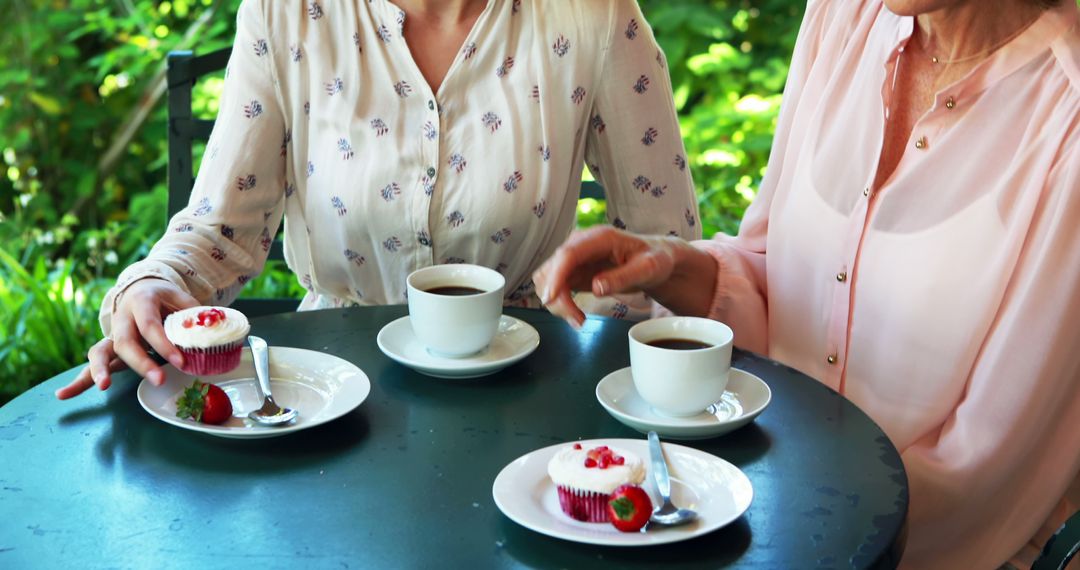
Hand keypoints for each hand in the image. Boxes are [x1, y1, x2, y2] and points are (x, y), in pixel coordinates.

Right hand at [55, 279, 199, 399]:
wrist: (139, 289)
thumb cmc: (164, 298)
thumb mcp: (181, 297)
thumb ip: (194, 313)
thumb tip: (211, 328)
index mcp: (141, 303)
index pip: (150, 325)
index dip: (164, 344)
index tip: (180, 361)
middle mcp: (121, 319)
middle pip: (125, 342)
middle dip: (140, 363)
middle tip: (158, 379)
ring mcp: (113, 335)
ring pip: (101, 352)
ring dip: (100, 370)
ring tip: (102, 386)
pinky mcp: (109, 348)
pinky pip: (93, 364)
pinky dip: (78, 381)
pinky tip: (62, 395)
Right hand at [533, 227, 717, 327]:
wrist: (655, 260)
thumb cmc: (655, 259)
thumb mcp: (648, 269)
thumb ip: (624, 277)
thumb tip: (597, 287)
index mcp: (599, 238)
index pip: (568, 254)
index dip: (556, 276)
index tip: (551, 299)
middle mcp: (581, 244)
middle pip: (552, 268)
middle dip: (558, 297)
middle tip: (578, 321)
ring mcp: (574, 257)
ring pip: (547, 279)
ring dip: (556, 303)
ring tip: (579, 320)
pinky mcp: (573, 271)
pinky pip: (554, 287)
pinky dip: (559, 303)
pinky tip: (576, 315)